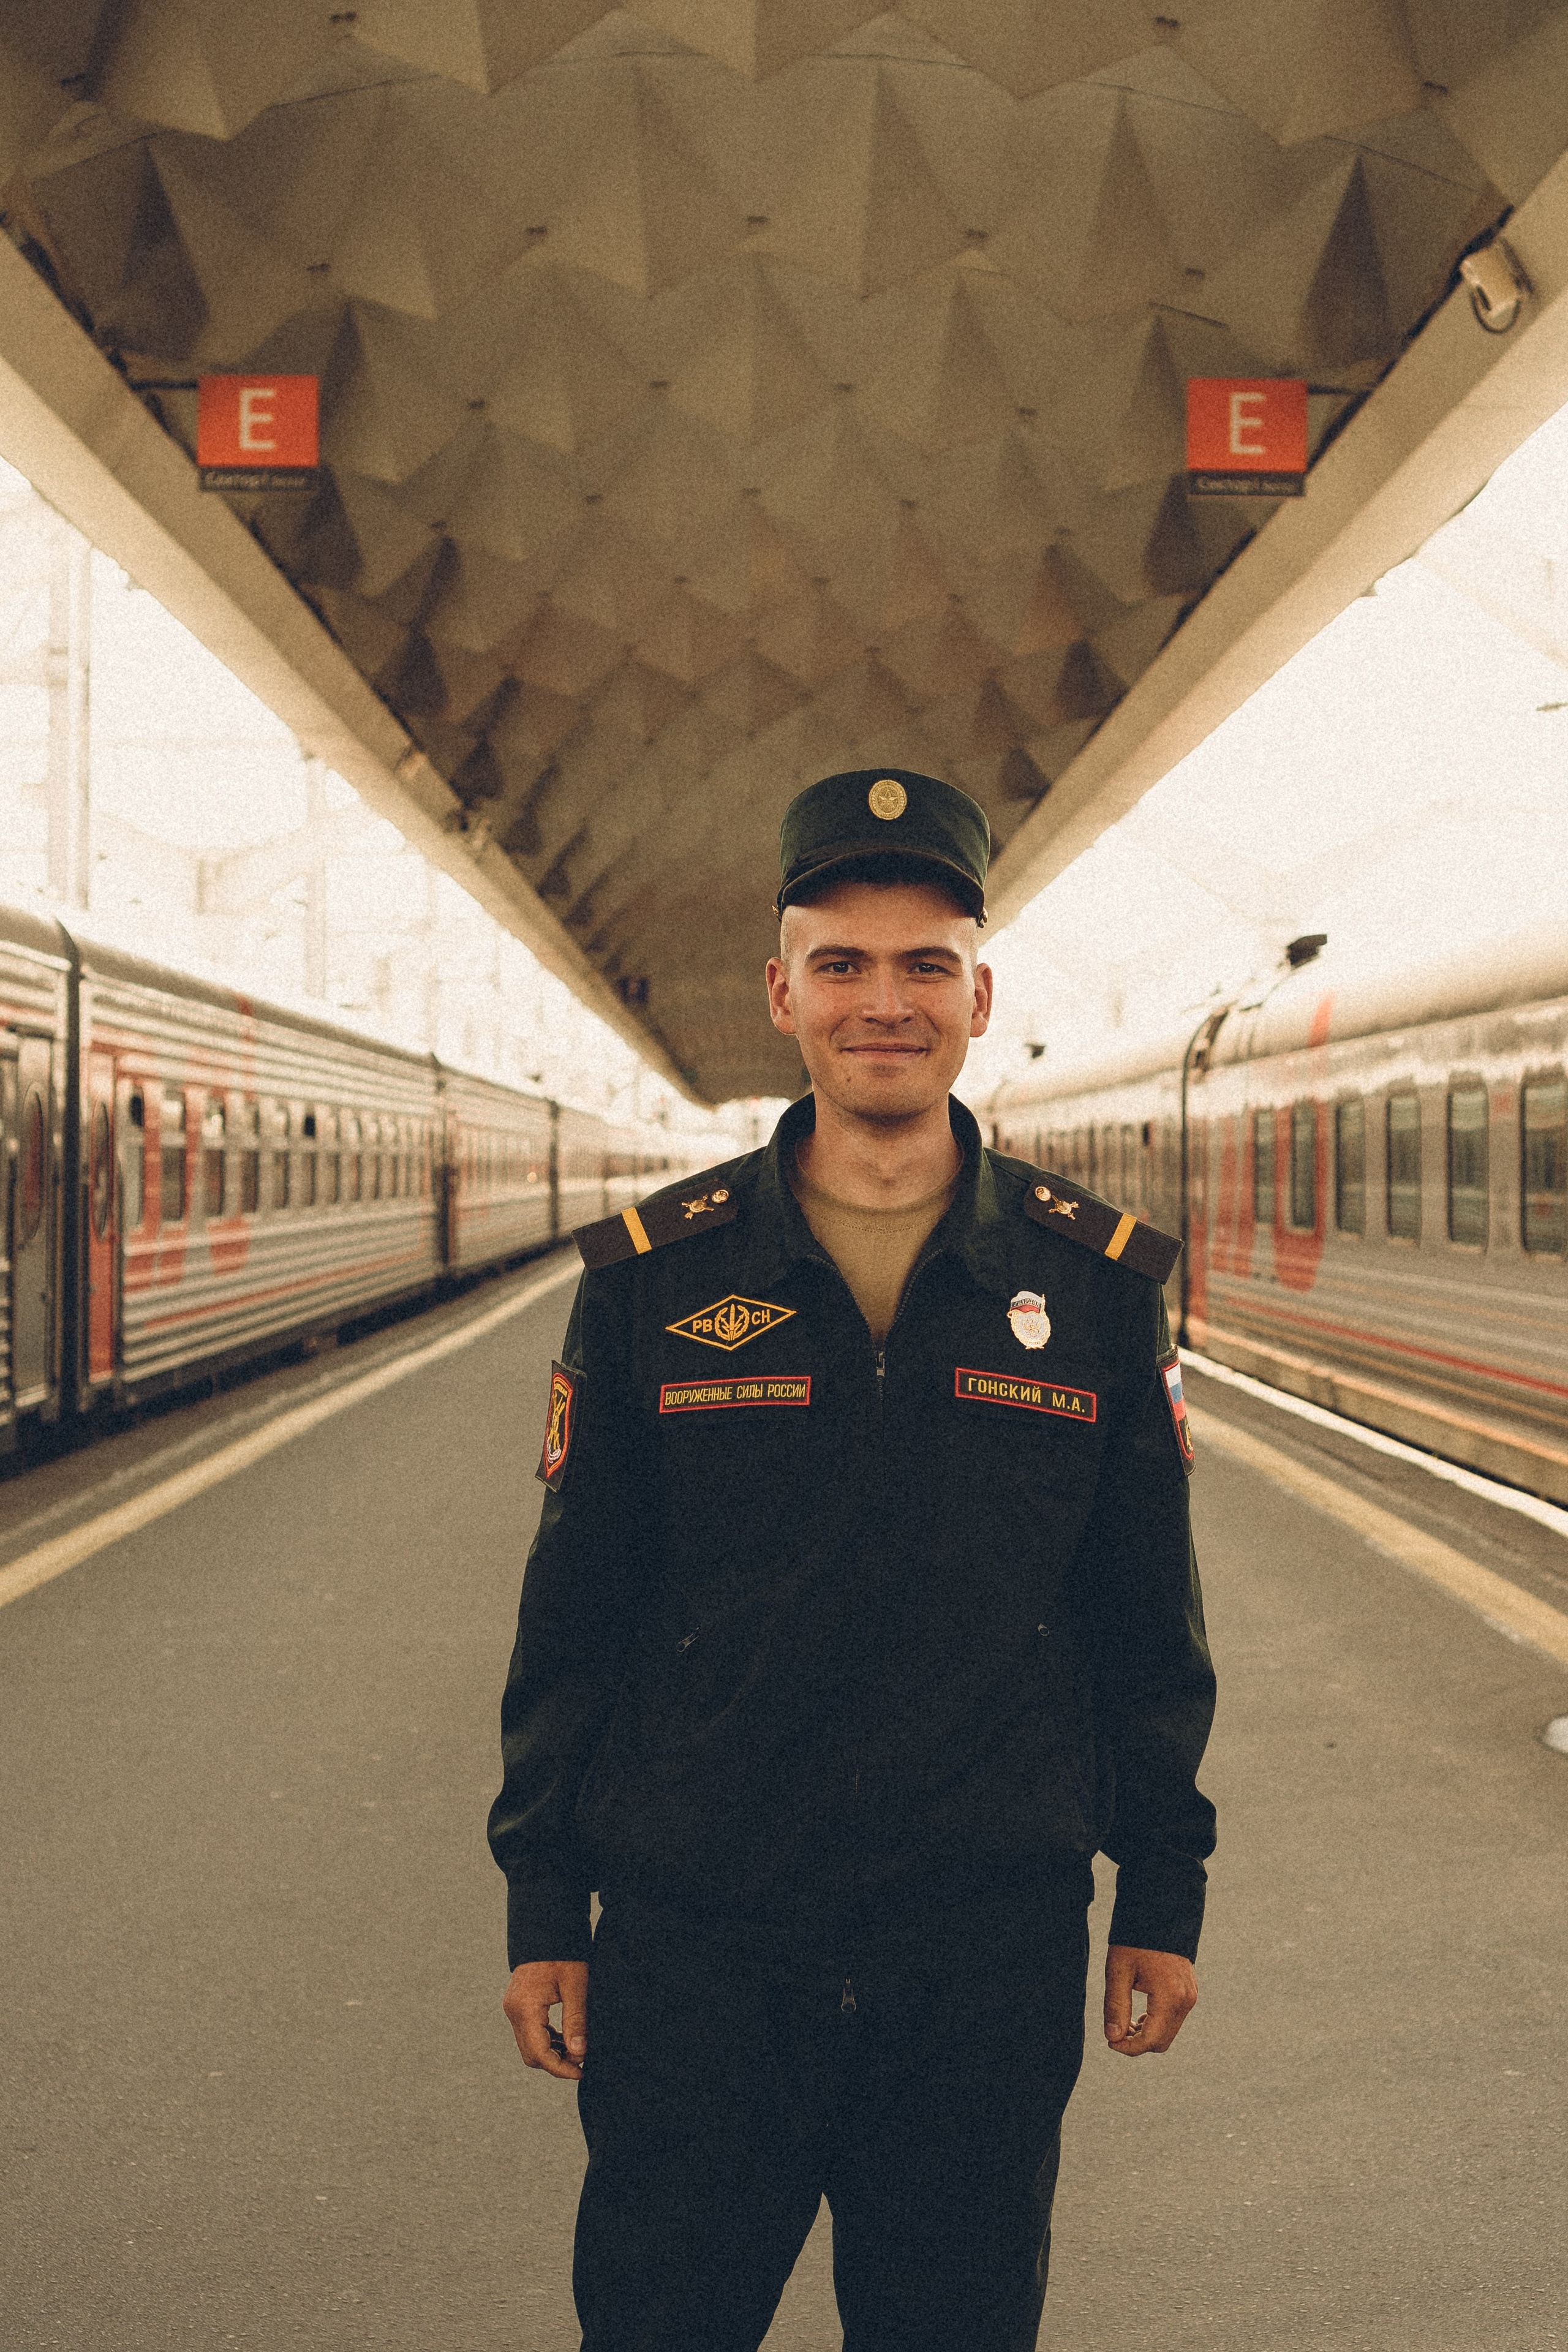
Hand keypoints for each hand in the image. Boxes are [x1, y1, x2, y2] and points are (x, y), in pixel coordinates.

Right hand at [503, 1960, 588, 2079]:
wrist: (547, 1929)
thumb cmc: (563, 1953)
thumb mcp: (576, 1985)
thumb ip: (576, 2020)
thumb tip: (578, 2053)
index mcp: (525, 2008)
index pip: (540, 2053)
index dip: (560, 2068)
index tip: (580, 2071)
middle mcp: (514, 2011)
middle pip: (531, 2054)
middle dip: (556, 2063)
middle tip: (581, 2060)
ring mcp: (513, 2008)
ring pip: (529, 2046)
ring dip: (551, 2053)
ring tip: (577, 2048)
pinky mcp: (518, 2005)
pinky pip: (529, 2033)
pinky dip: (546, 2040)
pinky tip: (565, 2037)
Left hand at [1103, 1944, 1196, 2055]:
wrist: (1159, 1915)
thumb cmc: (1135, 1941)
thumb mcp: (1119, 1971)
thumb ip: (1116, 2006)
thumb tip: (1112, 2037)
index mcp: (1170, 1997)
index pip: (1150, 2040)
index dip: (1128, 2048)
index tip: (1109, 2041)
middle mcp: (1185, 2001)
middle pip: (1161, 2042)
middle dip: (1136, 2043)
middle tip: (1115, 2031)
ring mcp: (1190, 1997)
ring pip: (1168, 2033)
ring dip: (1146, 2034)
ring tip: (1124, 2020)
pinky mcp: (1189, 1993)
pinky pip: (1174, 2020)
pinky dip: (1156, 2023)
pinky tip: (1139, 2014)